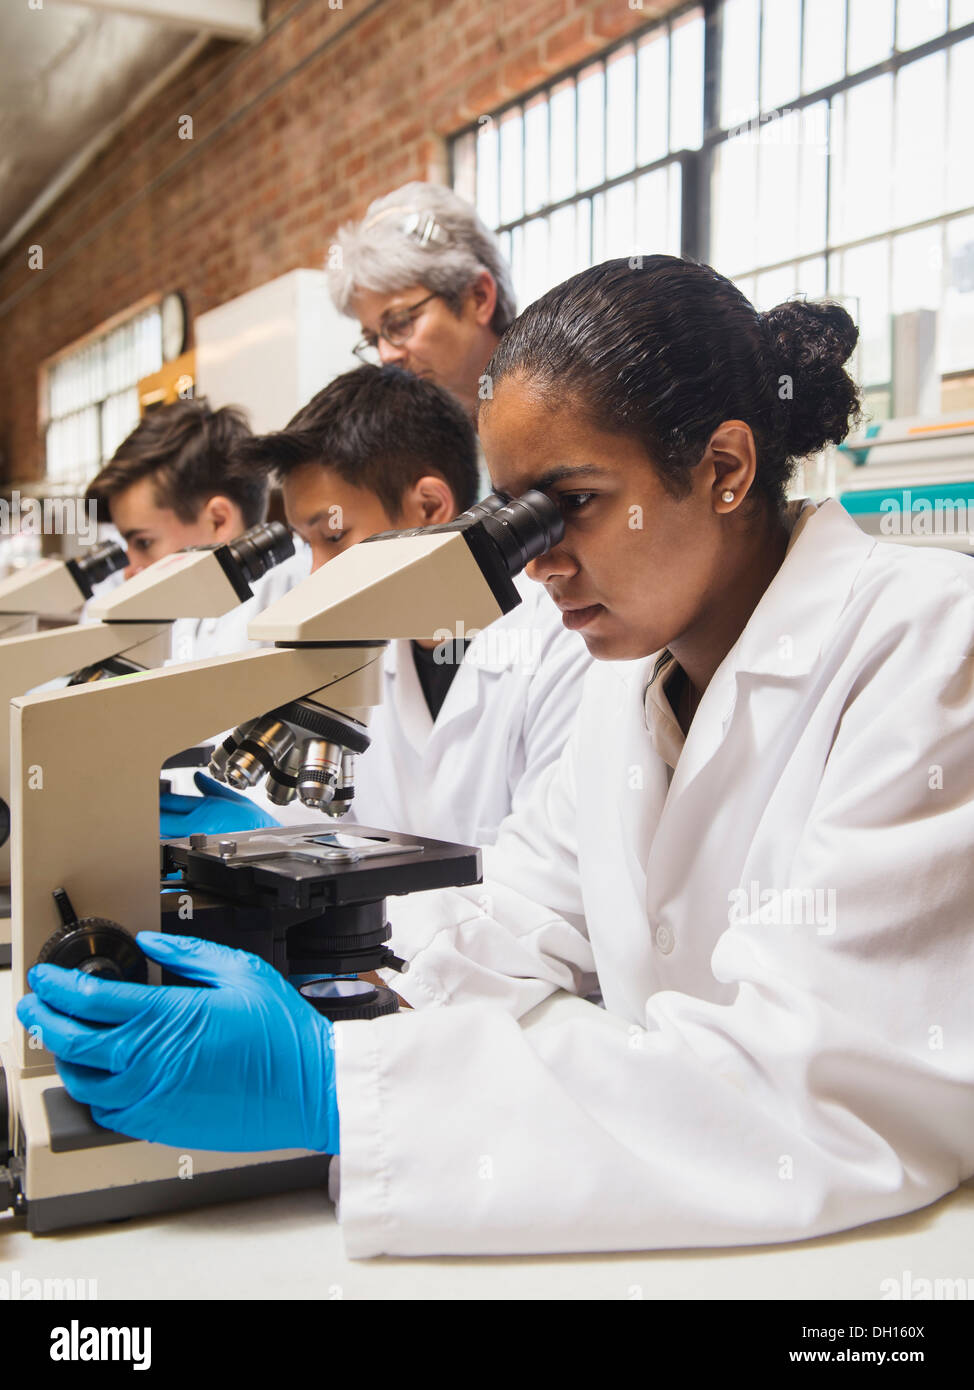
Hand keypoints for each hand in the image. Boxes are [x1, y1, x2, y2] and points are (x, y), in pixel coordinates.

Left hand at [16, 934, 338, 1153]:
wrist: (308, 1087)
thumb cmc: (281, 1034)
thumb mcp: (241, 971)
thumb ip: (188, 952)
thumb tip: (150, 942)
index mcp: (166, 1016)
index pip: (88, 998)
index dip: (56, 984)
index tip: (45, 976)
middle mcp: (148, 1060)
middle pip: (69, 1040)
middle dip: (41, 1017)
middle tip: (33, 1003)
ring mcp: (150, 1097)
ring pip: (82, 1081)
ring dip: (63, 1056)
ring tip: (61, 1038)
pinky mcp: (159, 1125)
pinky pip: (106, 1112)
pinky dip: (92, 1092)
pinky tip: (98, 1076)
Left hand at [160, 770, 279, 838]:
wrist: (266, 842)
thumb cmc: (255, 824)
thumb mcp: (233, 798)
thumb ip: (210, 788)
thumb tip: (197, 778)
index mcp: (206, 807)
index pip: (172, 801)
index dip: (157, 797)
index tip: (149, 794)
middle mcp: (199, 823)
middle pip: (163, 818)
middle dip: (152, 812)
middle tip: (139, 807)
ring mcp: (197, 838)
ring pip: (165, 833)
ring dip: (157, 827)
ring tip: (148, 822)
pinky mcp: (198, 849)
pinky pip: (174, 844)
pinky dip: (165, 839)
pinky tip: (160, 838)